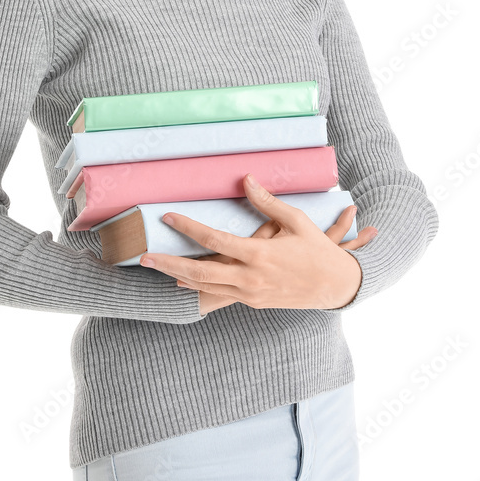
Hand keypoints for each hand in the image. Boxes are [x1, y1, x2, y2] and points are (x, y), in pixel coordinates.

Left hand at [139, 174, 378, 311]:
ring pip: (206, 288)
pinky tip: (182, 282)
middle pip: (200, 272)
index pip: (215, 240)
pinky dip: (199, 288)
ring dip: (178, 277)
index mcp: (260, 255)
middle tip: (144, 257)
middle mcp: (251, 278)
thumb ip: (267, 202)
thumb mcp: (296, 221)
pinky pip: (219, 294)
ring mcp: (250, 294)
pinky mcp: (252, 302)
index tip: (168, 217)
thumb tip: (246, 178)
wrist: (335, 287)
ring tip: (155, 268)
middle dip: (169, 264)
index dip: (189, 228)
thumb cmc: (317, 250)